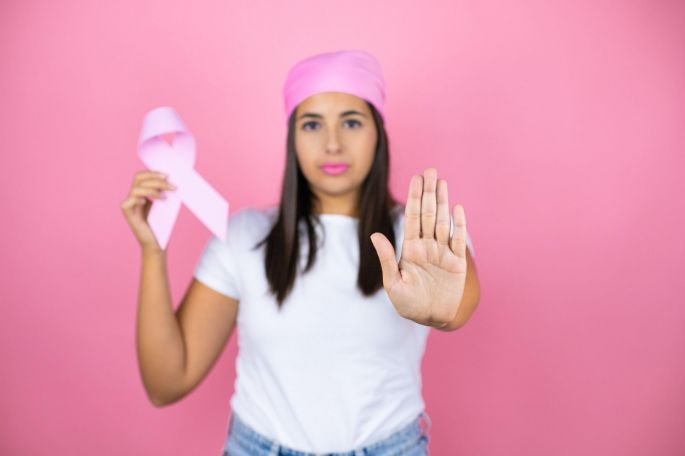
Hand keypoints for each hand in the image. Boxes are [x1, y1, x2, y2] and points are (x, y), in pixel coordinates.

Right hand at [120, 170, 176, 253]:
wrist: (157, 243)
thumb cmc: (161, 225)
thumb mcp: (165, 204)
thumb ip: (164, 192)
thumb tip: (172, 180)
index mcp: (141, 193)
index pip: (142, 176)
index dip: (153, 173)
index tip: (167, 175)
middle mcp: (134, 197)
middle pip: (139, 179)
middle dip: (155, 179)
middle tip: (170, 185)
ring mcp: (130, 206)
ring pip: (135, 189)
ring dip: (152, 189)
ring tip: (164, 197)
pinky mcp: (128, 215)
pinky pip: (127, 202)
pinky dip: (138, 198)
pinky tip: (147, 202)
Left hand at [370, 168, 467, 327]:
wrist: (432, 319)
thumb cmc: (409, 304)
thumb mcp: (393, 283)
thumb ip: (386, 258)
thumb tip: (375, 234)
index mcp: (410, 248)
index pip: (411, 217)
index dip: (413, 197)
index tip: (415, 179)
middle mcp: (427, 246)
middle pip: (427, 213)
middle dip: (428, 192)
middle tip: (429, 170)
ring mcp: (443, 252)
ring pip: (442, 221)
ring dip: (442, 202)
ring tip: (441, 182)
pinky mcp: (457, 262)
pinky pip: (458, 239)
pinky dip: (458, 224)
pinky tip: (456, 208)